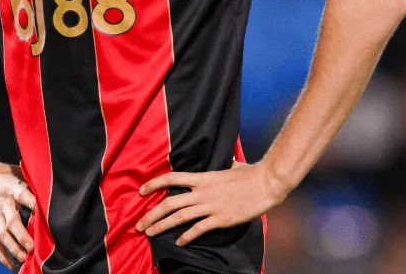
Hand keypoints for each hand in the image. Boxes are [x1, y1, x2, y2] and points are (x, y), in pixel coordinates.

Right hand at [0, 161, 36, 266]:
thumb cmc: (2, 175)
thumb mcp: (17, 172)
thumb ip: (32, 183)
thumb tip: (53, 189)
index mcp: (13, 188)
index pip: (24, 196)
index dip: (34, 204)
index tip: (45, 215)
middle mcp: (3, 204)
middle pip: (12, 222)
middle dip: (22, 236)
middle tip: (32, 247)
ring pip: (2, 235)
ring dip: (13, 248)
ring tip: (24, 258)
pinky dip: (1, 254)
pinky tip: (10, 264)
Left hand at [135, 162, 286, 245]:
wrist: (266, 183)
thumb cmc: (251, 174)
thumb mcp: (232, 166)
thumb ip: (224, 167)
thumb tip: (228, 163)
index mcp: (203, 178)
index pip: (172, 178)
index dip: (154, 184)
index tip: (141, 191)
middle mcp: (202, 192)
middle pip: (170, 203)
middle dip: (151, 214)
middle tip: (139, 224)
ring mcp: (211, 206)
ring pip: (179, 217)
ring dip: (162, 226)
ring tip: (149, 233)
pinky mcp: (221, 218)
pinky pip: (199, 229)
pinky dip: (187, 236)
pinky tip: (179, 242)